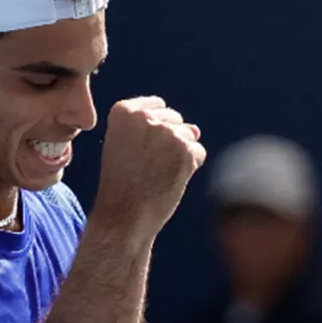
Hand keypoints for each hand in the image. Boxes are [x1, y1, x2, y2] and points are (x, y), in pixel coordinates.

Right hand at [92, 96, 206, 238]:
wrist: (124, 215)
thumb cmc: (123, 184)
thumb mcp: (127, 146)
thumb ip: (157, 128)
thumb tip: (196, 129)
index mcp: (124, 111)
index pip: (156, 106)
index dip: (153, 133)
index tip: (139, 152)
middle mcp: (146, 117)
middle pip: (175, 120)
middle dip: (168, 142)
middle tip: (147, 167)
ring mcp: (167, 132)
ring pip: (188, 136)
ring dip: (179, 156)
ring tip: (156, 174)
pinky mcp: (186, 150)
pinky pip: (198, 152)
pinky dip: (189, 168)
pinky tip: (170, 180)